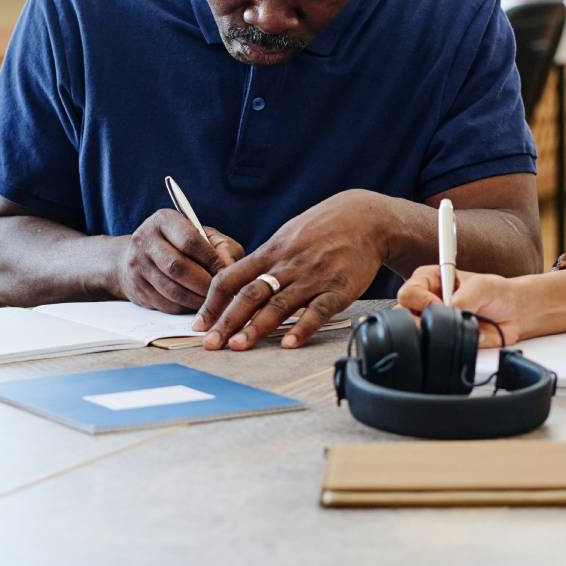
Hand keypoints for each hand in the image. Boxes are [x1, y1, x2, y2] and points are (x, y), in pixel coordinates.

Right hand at [115, 210, 243, 312]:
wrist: (141, 256)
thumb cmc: (182, 244)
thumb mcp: (204, 236)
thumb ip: (222, 247)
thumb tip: (229, 269)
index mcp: (164, 220)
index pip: (190, 241)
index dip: (211, 260)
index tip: (228, 273)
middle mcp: (145, 239)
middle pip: (178, 267)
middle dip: (204, 284)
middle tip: (222, 293)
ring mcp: (137, 264)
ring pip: (171, 289)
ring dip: (196, 300)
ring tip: (213, 302)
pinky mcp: (136, 288)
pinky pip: (164, 304)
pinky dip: (184, 308)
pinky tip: (196, 307)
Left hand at [195, 191, 383, 350]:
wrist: (365, 219)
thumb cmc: (322, 229)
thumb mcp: (287, 236)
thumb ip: (264, 261)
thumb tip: (237, 284)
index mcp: (270, 252)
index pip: (231, 278)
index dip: (212, 302)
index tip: (200, 325)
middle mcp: (287, 265)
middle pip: (250, 294)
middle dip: (227, 321)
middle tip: (211, 343)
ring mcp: (312, 277)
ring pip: (279, 304)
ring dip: (256, 327)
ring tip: (239, 346)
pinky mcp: (338, 289)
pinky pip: (318, 310)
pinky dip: (303, 328)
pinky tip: (289, 343)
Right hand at [396, 266, 528, 347]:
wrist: (512, 314)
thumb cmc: (496, 293)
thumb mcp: (484, 285)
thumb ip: (467, 295)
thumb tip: (453, 309)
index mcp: (427, 280)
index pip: (409, 293)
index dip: (424, 302)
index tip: (443, 306)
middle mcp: (423, 301)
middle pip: (403, 316)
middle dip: (424, 322)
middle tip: (447, 323)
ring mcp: (429, 323)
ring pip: (413, 335)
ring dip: (435, 336)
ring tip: (458, 330)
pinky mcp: (438, 341)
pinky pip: (432, 350)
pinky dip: (447, 349)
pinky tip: (461, 340)